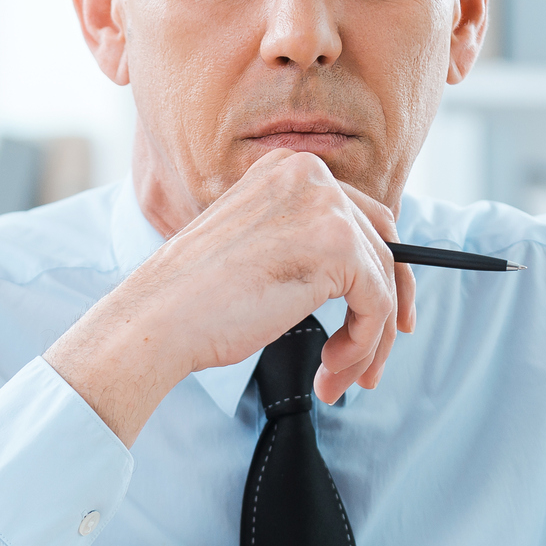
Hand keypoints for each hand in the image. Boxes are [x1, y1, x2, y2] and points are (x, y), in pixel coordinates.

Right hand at [44, 149, 414, 444]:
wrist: (159, 317)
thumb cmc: (194, 299)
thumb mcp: (259, 249)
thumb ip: (305, 244)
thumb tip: (365, 275)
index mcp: (287, 168)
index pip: (363, 216)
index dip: (383, 271)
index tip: (387, 315)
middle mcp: (310, 175)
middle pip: (384, 245)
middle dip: (385, 310)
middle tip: (371, 359)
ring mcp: (325, 206)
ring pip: (385, 281)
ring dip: (369, 340)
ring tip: (339, 376)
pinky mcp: (336, 246)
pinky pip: (378, 304)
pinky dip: (363, 345)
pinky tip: (330, 367)